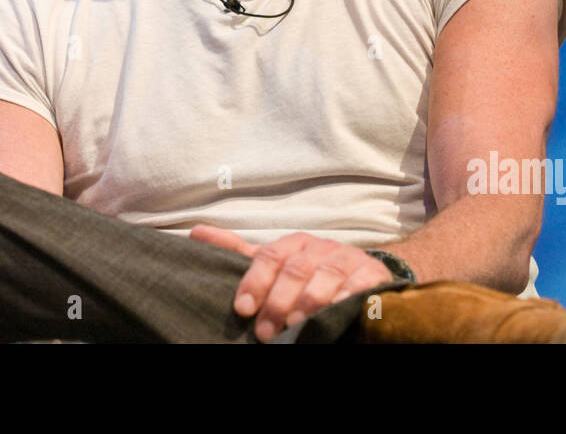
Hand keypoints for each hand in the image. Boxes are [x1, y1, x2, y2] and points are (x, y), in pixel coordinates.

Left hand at [189, 225, 392, 341]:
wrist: (357, 276)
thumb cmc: (307, 273)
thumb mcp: (273, 264)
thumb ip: (237, 252)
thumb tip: (195, 233)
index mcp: (292, 244)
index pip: (269, 256)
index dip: (253, 282)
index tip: (241, 308)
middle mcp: (319, 247)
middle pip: (295, 269)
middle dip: (278, 301)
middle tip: (265, 332)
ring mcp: (346, 258)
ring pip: (325, 276)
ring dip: (308, 302)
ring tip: (296, 326)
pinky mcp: (371, 273)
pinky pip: (357, 285)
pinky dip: (344, 299)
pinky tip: (333, 314)